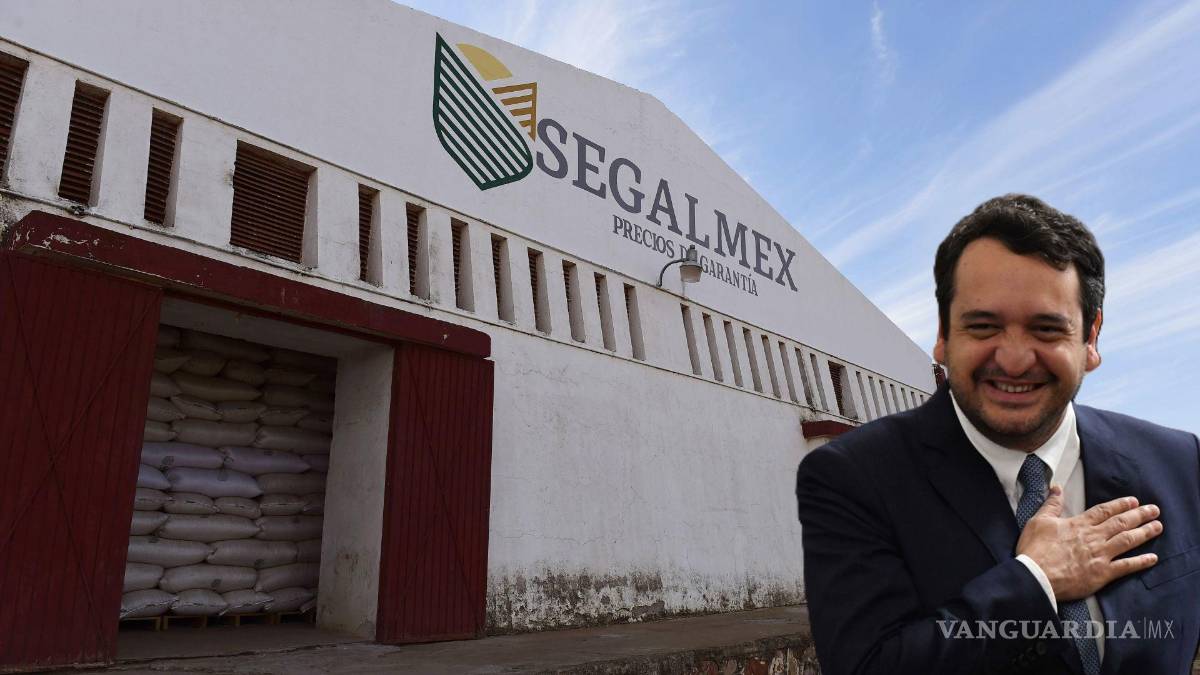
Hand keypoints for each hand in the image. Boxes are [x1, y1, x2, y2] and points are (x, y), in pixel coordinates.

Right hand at [1016, 487, 1161, 600]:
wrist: (1036, 576)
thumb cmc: (1035, 549)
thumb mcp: (1038, 521)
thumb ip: (1051, 504)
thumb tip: (1057, 487)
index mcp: (1079, 524)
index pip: (1104, 511)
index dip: (1121, 505)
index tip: (1134, 501)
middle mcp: (1094, 537)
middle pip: (1121, 523)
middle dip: (1139, 515)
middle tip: (1154, 510)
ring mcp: (1100, 555)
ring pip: (1127, 541)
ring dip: (1144, 533)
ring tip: (1158, 527)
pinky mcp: (1102, 573)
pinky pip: (1126, 566)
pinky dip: (1141, 562)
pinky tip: (1152, 558)